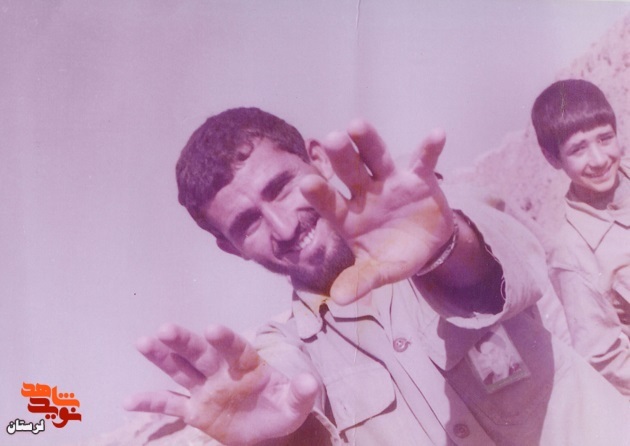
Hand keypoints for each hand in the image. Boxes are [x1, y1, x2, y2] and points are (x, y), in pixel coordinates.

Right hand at [124, 324, 318, 444]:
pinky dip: (151, 402)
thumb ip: (301, 393)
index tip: (213, 329)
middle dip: (184, 341)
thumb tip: (311, 383)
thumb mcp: (297, 404)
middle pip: (199, 353)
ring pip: (180, 370)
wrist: (268, 428)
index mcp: (247, 364)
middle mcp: (221, 371)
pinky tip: (128, 401)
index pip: (235, 347)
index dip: (225, 339)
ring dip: (162, 357)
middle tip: (165, 329)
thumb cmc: (282, 408)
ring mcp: (205, 389)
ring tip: (143, 342)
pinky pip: (171, 404)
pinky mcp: (195, 410)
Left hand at [300, 120, 453, 303]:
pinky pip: (423, 161)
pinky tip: (436, 134)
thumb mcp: (378, 271)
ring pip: (376, 158)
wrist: (425, 246)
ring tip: (357, 125)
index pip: (330, 203)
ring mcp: (390, 182)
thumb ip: (360, 281)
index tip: (307, 183)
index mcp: (349, 216)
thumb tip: (338, 300)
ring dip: (368, 143)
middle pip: (350, 172)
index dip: (320, 194)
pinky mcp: (417, 178)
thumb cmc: (393, 255)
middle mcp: (365, 193)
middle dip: (340, 157)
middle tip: (330, 139)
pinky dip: (429, 148)